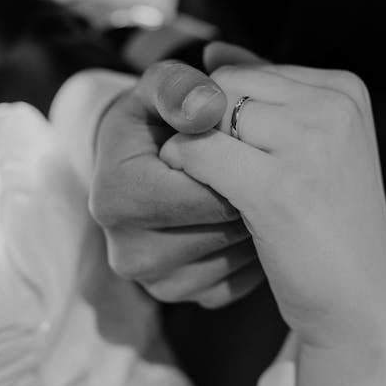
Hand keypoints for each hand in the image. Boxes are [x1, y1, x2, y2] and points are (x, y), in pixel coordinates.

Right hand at [90, 60, 264, 307]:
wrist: (141, 166)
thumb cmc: (155, 120)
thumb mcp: (160, 89)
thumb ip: (180, 87)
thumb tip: (206, 105)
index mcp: (116, 198)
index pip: (202, 189)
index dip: (238, 163)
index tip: (253, 141)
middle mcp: (129, 253)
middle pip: (222, 228)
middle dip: (252, 195)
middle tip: (269, 166)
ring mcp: (157, 283)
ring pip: (236, 256)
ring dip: (259, 224)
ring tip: (260, 189)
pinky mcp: (188, 297)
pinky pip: (240, 280)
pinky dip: (254, 251)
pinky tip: (254, 220)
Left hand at [160, 62, 385, 352]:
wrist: (358, 300)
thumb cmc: (327, 225)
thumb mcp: (312, 147)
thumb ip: (267, 97)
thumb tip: (211, 52)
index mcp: (345, 90)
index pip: (251, 72)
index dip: (224, 114)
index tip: (238, 156)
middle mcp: (332, 108)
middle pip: (228, 88)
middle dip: (206, 127)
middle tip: (221, 175)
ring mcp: (309, 145)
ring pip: (211, 117)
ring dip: (195, 149)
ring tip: (217, 187)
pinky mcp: (278, 188)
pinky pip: (200, 153)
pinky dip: (186, 169)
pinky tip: (193, 194)